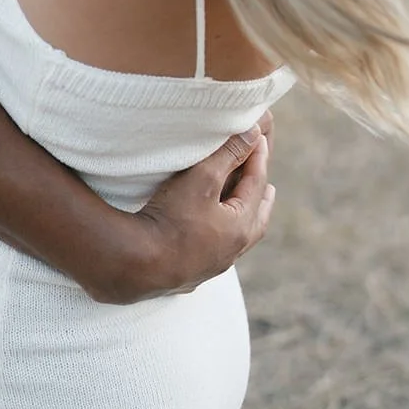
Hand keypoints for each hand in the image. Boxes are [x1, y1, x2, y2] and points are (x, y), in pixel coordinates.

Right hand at [93, 124, 275, 303]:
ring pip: (238, 240)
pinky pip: (216, 254)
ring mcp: (213, 266)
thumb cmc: (174, 217)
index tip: (257, 137)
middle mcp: (233, 251)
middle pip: (256, 220)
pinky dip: (221, 239)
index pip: (256, 184)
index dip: (257, 158)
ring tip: (242, 209)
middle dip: (261, 199)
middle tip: (268, 186)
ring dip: (243, 221)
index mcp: (241, 226)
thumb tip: (254, 133)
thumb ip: (229, 153)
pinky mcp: (192, 274)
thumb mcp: (203, 177)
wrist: (140, 263)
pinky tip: (210, 236)